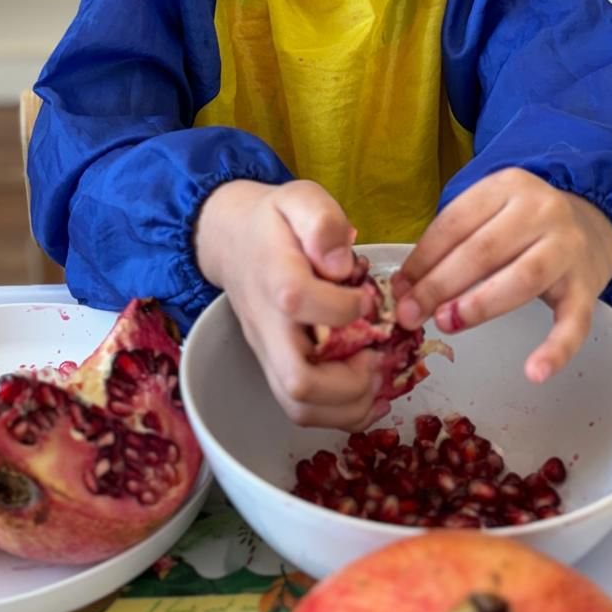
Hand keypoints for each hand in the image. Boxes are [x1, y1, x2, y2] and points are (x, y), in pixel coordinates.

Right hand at [195, 178, 387, 429]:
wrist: (233, 240)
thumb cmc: (276, 221)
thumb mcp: (301, 198)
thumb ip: (322, 221)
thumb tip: (340, 262)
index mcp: (275, 277)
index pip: (301, 301)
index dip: (345, 307)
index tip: (367, 298)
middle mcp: (268, 325)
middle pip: (297, 379)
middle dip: (350, 381)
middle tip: (378, 357)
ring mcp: (269, 352)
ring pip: (299, 406)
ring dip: (349, 406)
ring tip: (379, 378)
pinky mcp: (276, 367)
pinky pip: (302, 410)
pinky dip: (341, 413)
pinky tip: (370, 393)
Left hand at [391, 168, 611, 382]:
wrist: (592, 223)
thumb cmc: (521, 225)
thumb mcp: (486, 217)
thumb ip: (448, 245)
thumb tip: (404, 289)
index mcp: (507, 186)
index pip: (455, 223)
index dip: (422, 259)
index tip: (399, 289)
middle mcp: (541, 210)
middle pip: (483, 251)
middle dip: (440, 285)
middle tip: (410, 315)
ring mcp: (567, 247)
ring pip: (523, 278)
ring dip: (480, 305)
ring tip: (446, 324)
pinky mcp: (586, 286)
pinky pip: (574, 321)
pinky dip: (556, 349)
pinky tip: (535, 372)